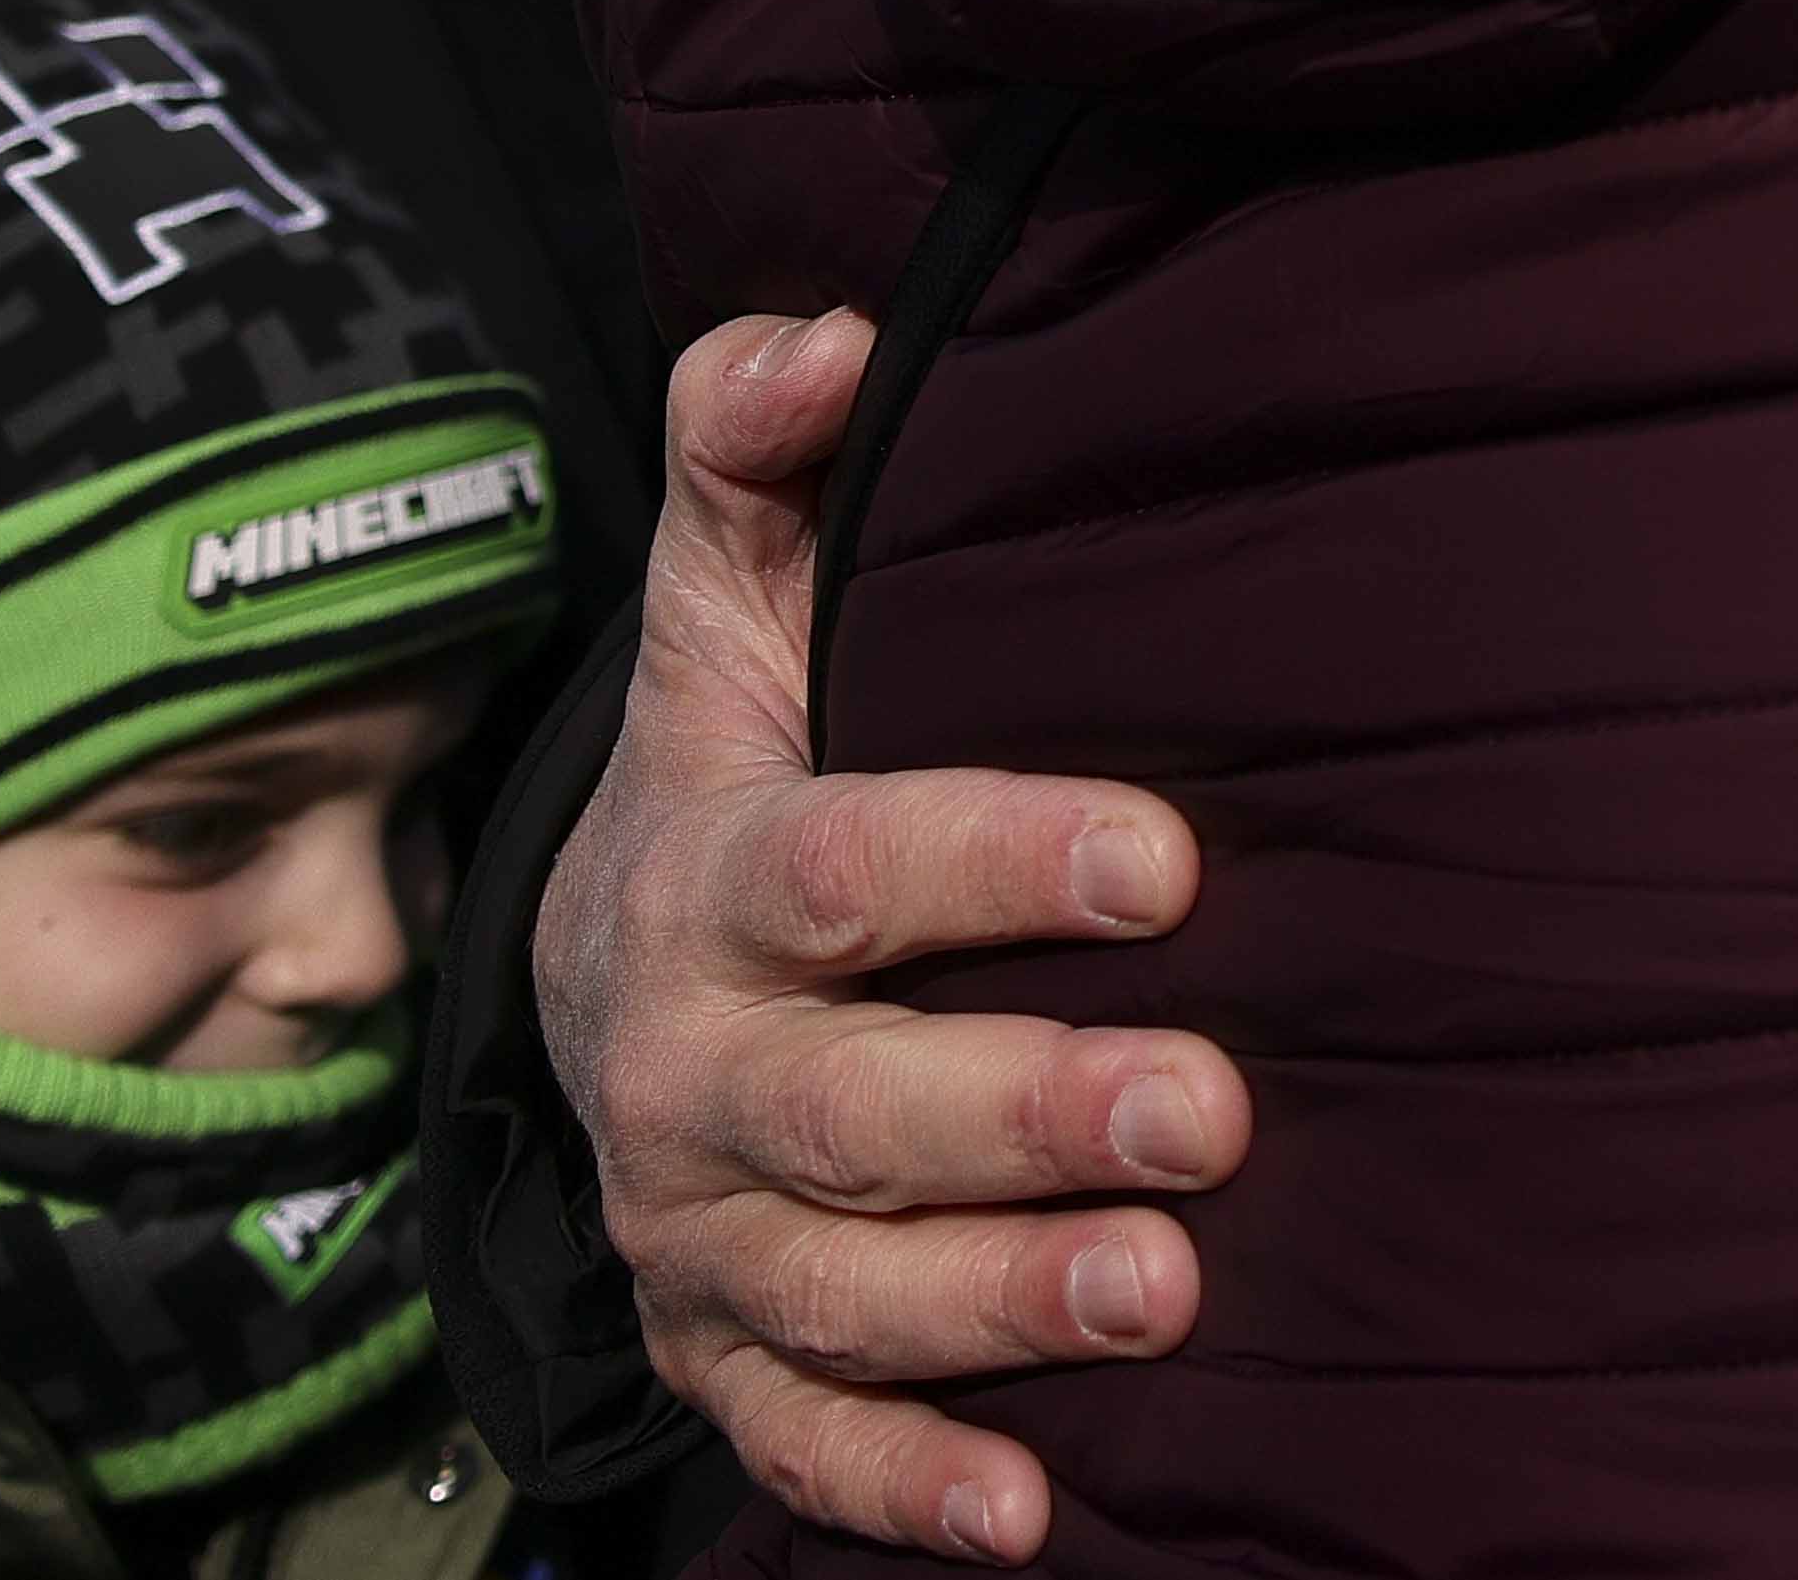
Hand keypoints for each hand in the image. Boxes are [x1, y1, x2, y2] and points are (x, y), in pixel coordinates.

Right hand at [535, 311, 1253, 1563]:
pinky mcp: (719, 1350)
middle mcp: (688, 1074)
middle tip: (1214, 1110)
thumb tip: (822, 335)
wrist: (583, 981)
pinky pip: (794, 1437)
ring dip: (1001, 1305)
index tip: (1168, 855)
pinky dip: (897, 1485)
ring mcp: (699, 1231)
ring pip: (841, 1287)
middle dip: (1031, 1112)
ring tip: (1170, 1294)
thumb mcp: (728, 603)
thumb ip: (756, 453)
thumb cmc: (735, 773)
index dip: (999, 856)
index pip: (847, 868)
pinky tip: (1028, 1514)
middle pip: (854, 1107)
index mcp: (706, 884)